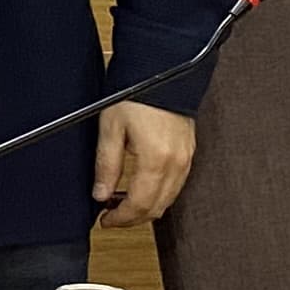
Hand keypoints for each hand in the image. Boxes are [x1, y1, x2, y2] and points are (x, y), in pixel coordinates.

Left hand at [93, 100, 197, 225]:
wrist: (161, 68)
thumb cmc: (136, 92)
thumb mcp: (111, 128)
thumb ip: (106, 165)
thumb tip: (100, 194)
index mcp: (156, 160)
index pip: (140, 205)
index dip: (121, 219)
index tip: (104, 221)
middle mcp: (177, 163)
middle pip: (157, 208)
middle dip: (132, 218)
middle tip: (110, 216)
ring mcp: (186, 158)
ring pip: (169, 200)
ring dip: (146, 207)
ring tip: (121, 202)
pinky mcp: (189, 152)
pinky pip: (176, 185)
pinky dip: (159, 194)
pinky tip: (141, 188)